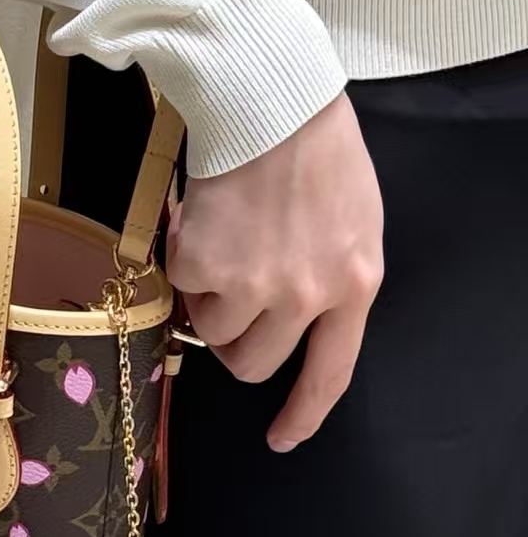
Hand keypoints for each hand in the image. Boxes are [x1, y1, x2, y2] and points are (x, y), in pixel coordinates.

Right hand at [165, 92, 383, 450]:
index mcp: (354, 286)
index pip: (330, 374)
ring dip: (208, 297)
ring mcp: (252, 283)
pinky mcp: (202, 264)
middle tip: (228, 304)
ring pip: (211, 329)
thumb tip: (287, 324)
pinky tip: (203, 219)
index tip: (283, 436)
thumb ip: (331, 281)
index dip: (302, 414)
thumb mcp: (354, 224)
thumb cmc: (317, 150)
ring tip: (221, 242)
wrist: (268, 99)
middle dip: (234, 342)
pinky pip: (181, 287)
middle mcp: (306, 295)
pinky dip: (183, 257)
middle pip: (254, 362)